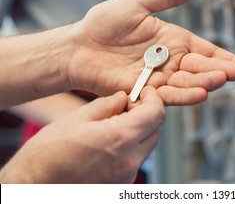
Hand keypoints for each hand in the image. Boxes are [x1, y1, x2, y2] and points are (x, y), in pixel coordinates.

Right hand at [0, 87, 163, 182]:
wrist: (33, 186)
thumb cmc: (48, 155)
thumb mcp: (77, 118)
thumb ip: (107, 105)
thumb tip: (123, 97)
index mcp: (121, 138)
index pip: (156, 114)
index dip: (153, 99)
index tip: (145, 92)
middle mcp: (129, 160)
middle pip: (155, 130)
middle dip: (147, 114)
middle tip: (128, 106)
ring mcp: (126, 175)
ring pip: (147, 145)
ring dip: (139, 130)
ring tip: (115, 123)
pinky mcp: (120, 184)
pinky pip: (136, 159)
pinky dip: (131, 146)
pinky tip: (110, 141)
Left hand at [68, 0, 234, 104]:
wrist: (79, 44)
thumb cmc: (105, 22)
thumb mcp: (139, 3)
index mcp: (175, 41)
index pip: (208, 52)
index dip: (228, 60)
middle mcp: (172, 62)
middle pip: (202, 69)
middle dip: (221, 72)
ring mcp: (159, 78)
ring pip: (188, 83)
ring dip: (205, 83)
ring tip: (220, 80)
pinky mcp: (145, 91)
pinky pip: (167, 95)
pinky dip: (184, 95)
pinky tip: (200, 94)